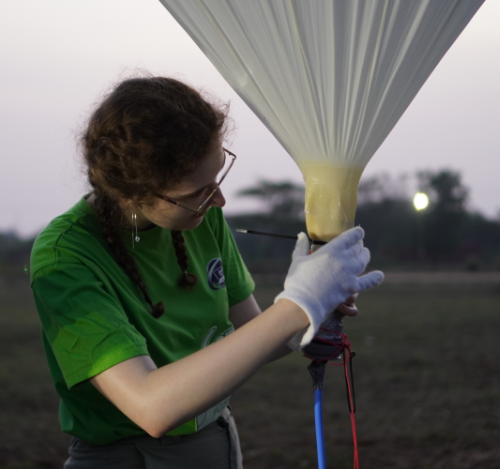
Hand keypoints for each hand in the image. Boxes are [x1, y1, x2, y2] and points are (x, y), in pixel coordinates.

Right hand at [275, 227, 383, 349]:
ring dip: (364, 255)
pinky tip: (379, 275)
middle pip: (358, 248)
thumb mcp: (297, 259)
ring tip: (363, 254)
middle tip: (356, 245)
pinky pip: (368, 281)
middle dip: (358, 244)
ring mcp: (350, 274)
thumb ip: (301, 246)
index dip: (357, 233)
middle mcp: (344, 259)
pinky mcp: (352, 288)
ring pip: (363, 260)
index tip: (358, 232)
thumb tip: (301, 234)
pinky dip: (374, 278)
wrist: (303, 302)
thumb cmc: (298, 279)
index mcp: (332, 250)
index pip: (351, 236)